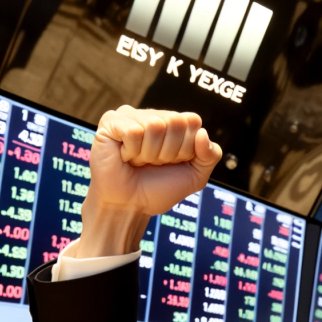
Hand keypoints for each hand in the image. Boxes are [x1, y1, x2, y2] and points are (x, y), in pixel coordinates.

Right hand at [78, 106, 221, 257]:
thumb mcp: (195, 176)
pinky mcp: (111, 121)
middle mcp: (154, 115)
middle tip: (152, 163)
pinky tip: (123, 157)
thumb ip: (210, 155)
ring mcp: (131, 115)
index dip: (186, 148)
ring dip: (148, 154)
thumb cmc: (158, 189)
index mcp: (175, 123)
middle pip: (175, 122)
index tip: (172, 162)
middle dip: (167, 152)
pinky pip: (133, 131)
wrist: (129, 206)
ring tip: (137, 161)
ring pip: (154, 126)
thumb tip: (202, 133)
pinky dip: (131, 152)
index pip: (192, 121)